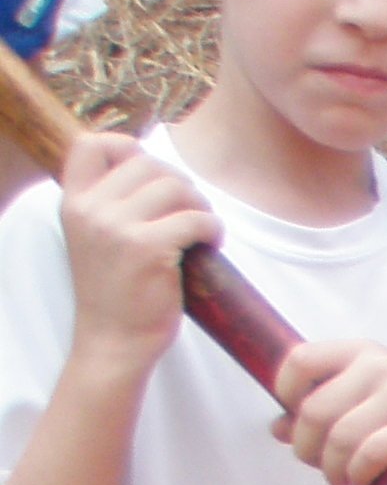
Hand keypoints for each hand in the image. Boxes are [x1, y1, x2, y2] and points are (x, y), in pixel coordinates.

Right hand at [54, 136, 219, 367]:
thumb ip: (113, 203)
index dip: (130, 147)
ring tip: (202, 231)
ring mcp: (117, 227)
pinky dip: (214, 229)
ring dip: (201, 206)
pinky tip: (211, 246)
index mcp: (74, 201)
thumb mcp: (97, 237)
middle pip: (148, 163)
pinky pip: (197, 219)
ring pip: (177, 187)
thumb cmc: (117, 291)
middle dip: (181, 184)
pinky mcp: (148, 248)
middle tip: (192, 213)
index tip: (155, 176)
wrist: (114, 340)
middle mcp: (90, 208)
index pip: (91, 143)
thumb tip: (158, 171)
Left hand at [271, 342, 386, 484]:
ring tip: (339, 481)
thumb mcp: (369, 399)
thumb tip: (280, 429)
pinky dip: (357, 474)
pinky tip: (359, 481)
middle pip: (315, 410)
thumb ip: (326, 408)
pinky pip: (370, 454)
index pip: (300, 360)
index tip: (296, 420)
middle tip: (315, 464)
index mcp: (361, 351)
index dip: (285, 394)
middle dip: (306, 447)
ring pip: (340, 437)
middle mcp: (380, 365)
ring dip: (331, 468)